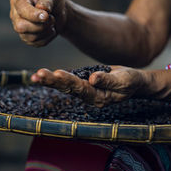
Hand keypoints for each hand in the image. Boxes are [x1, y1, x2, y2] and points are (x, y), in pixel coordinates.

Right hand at [10, 0, 67, 46]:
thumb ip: (48, 0)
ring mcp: (20, 27)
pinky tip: (50, 29)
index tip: (46, 16)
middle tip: (51, 18)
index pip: (21, 9)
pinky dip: (48, 37)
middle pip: (20, 26)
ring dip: (46, 31)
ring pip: (30, 37)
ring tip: (52, 21)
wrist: (58, 11)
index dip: (33, 15)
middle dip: (40, 25)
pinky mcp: (26, 38)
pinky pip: (36, 43)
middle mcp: (15, 14)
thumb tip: (42, 8)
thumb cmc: (53, 0)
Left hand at [31, 66, 148, 106]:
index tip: (57, 73)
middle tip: (38, 75)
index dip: (69, 81)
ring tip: (36, 75)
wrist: (134, 82)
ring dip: (50, 80)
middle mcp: (89, 97)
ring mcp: (85, 91)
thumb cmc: (131, 81)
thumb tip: (92, 78)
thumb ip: (108, 80)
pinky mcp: (83, 84)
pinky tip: (42, 76)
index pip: (81, 89)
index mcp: (99, 97)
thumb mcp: (124, 80)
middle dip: (53, 81)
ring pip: (65, 86)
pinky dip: (55, 78)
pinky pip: (67, 82)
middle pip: (69, 89)